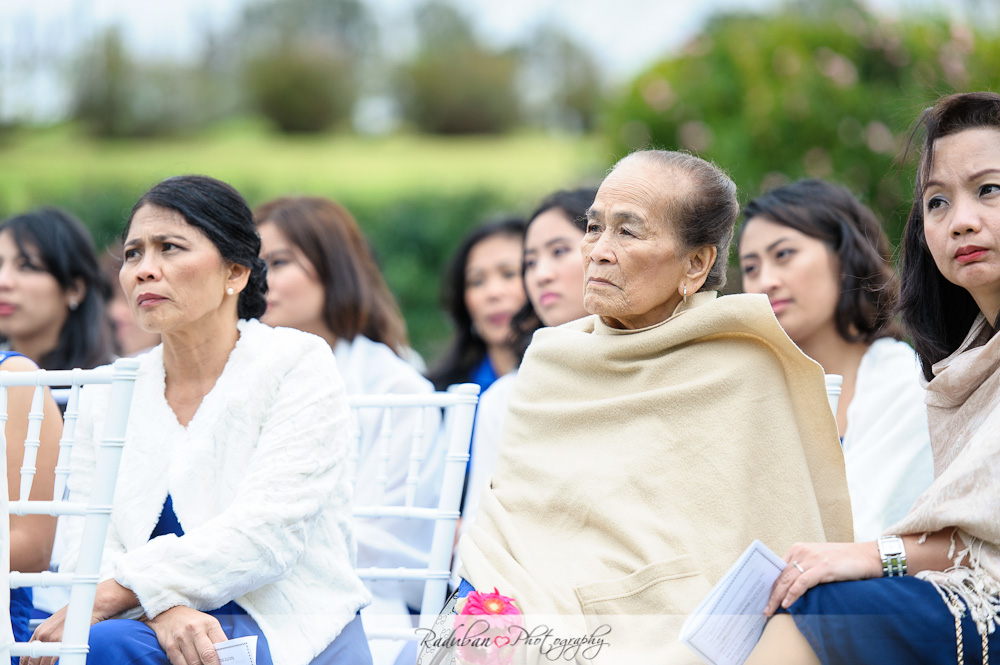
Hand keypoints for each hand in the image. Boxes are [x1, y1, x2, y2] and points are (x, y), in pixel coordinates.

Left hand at [20, 579, 138, 664]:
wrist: (93, 604)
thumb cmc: (80, 613)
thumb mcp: (59, 623)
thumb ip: (50, 636)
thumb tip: (48, 649)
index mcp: (40, 631)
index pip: (26, 654)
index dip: (28, 663)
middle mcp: (43, 635)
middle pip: (32, 661)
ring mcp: (52, 639)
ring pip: (42, 663)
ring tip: (53, 664)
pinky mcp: (63, 642)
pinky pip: (53, 661)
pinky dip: (56, 664)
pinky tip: (63, 662)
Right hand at [144, 606, 227, 664]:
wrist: (170, 613)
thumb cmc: (193, 622)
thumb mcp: (208, 624)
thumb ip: (216, 639)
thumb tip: (224, 657)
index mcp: (210, 624)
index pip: (222, 644)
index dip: (224, 658)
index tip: (226, 663)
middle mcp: (195, 629)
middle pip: (208, 655)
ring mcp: (182, 638)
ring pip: (194, 662)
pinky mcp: (170, 646)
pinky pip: (181, 664)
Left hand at [763, 541, 881, 615]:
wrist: (868, 556)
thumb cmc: (844, 561)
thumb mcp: (818, 562)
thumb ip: (803, 569)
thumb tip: (787, 587)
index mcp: (798, 549)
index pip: (777, 568)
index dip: (769, 584)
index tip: (763, 597)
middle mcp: (802, 551)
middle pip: (780, 576)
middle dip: (771, 594)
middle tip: (764, 609)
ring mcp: (812, 558)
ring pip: (788, 580)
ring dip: (778, 598)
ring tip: (771, 611)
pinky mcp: (823, 567)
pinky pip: (802, 583)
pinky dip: (792, 594)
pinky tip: (787, 604)